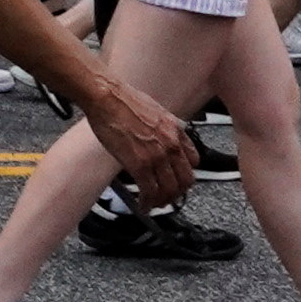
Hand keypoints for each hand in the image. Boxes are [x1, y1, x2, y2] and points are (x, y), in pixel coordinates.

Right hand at [79, 79, 195, 205]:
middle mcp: (171, 145)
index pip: (194, 161)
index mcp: (176, 131)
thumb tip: (165, 136)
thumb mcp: (157, 110)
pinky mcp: (139, 165)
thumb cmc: (124, 99)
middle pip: (185, 181)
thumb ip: (166, 127)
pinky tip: (143, 205)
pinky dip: (148, 203)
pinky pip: (149, 191)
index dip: (184, 173)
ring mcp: (156, 156)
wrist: (106, 97)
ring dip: (162, 201)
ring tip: (153, 204)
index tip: (177, 178)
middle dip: (176, 192)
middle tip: (167, 197)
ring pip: (169, 190)